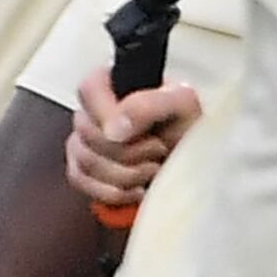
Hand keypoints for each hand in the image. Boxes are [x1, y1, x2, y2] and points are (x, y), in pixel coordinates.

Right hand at [69, 67, 199, 212]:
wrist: (197, 161)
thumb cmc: (188, 128)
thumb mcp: (182, 105)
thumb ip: (148, 105)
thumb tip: (113, 129)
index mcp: (114, 85)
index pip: (89, 89)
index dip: (106, 114)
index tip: (131, 133)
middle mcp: (94, 111)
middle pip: (87, 134)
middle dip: (127, 151)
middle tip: (158, 149)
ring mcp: (84, 142)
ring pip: (85, 162)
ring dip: (125, 174)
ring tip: (152, 169)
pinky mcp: (82, 170)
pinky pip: (80, 182)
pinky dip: (112, 192)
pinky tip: (136, 188)